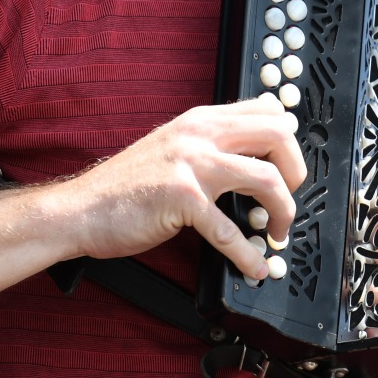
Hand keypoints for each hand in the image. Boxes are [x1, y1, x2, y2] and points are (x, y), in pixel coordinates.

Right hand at [60, 93, 304, 281]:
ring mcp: (192, 165)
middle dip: (297, 172)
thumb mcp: (172, 145)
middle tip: (290, 198)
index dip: (289, 139)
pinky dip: (249, 255)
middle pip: (278, 136)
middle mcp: (200, 135)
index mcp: (201, 120)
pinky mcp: (182, 199)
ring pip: (266, 179)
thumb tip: (254, 149)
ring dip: (283, 211)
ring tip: (276, 232)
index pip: (267, 111)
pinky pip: (229, 231)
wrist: (81, 208)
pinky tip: (254, 267)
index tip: (291, 166)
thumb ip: (209, 141)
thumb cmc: (127, 185)